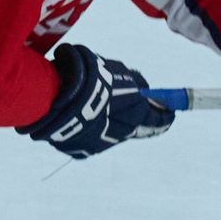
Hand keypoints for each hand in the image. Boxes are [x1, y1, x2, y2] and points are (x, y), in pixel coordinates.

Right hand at [26, 43, 172, 158]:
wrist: (49, 95)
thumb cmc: (83, 75)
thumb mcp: (113, 70)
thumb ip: (132, 80)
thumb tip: (143, 88)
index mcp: (133, 113)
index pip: (156, 119)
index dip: (164, 116)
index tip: (170, 113)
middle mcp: (119, 133)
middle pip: (136, 130)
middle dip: (143, 123)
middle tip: (148, 117)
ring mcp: (98, 143)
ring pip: (113, 136)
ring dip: (116, 126)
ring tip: (112, 114)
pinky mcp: (79, 149)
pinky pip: (91, 140)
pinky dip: (93, 131)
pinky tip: (88, 121)